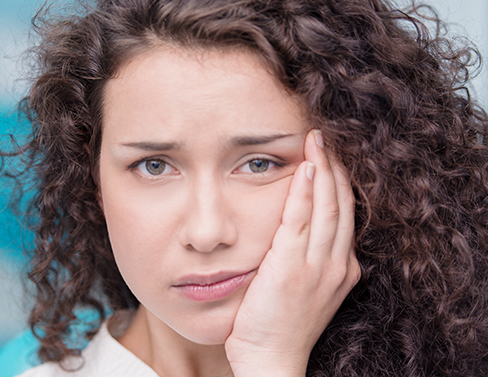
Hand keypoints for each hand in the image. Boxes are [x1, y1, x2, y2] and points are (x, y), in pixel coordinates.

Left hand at [225, 129, 360, 376]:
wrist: (271, 357)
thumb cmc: (281, 323)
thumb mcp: (304, 287)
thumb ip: (305, 257)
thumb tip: (294, 228)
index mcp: (342, 268)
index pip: (345, 214)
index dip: (340, 181)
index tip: (331, 155)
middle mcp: (337, 263)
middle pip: (341, 203)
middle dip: (335, 166)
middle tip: (325, 136)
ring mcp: (318, 265)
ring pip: (326, 205)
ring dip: (323, 168)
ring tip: (316, 139)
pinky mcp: (292, 266)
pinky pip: (300, 219)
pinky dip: (304, 191)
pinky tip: (304, 167)